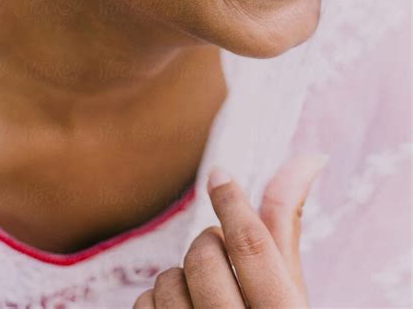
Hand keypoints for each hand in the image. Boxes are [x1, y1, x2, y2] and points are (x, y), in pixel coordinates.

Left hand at [133, 154, 327, 307]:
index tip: (220, 174)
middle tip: (222, 262)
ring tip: (202, 300)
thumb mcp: (287, 296)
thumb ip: (284, 231)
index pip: (254, 246)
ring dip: (180, 278)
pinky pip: (143, 305)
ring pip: (167, 278)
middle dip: (208, 245)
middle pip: (205, 255)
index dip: (234, 202)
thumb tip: (307, 157)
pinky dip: (155, 302)